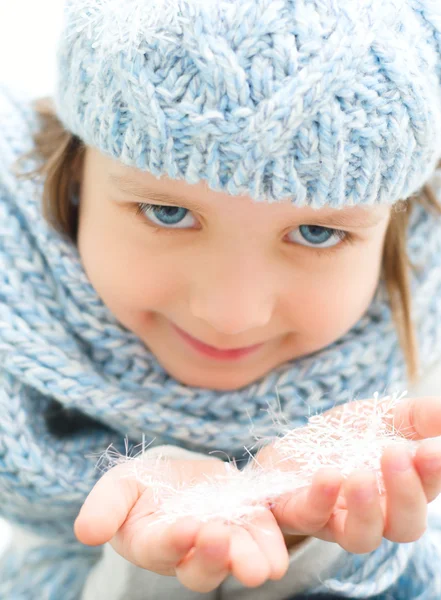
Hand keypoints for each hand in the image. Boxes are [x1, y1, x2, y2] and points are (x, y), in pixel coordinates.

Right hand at [74, 456, 289, 591]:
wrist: (179, 478)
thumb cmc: (144, 486)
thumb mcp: (121, 486)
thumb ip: (105, 506)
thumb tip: (86, 532)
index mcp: (154, 543)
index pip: (163, 548)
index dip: (175, 541)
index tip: (188, 528)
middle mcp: (192, 552)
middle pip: (205, 567)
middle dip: (216, 557)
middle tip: (227, 541)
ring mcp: (227, 539)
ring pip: (242, 559)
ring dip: (255, 558)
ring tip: (267, 561)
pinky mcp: (253, 524)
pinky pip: (269, 534)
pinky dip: (279, 532)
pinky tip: (296, 518)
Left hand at [257, 396, 440, 553]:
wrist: (290, 445)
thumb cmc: (344, 437)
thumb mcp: (383, 416)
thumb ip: (419, 417)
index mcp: (399, 490)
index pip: (426, 493)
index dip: (431, 475)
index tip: (432, 449)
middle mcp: (374, 513)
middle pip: (403, 525)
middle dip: (405, 493)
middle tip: (396, 454)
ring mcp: (337, 518)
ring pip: (361, 537)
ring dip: (366, 510)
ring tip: (361, 476)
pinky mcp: (301, 513)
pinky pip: (313, 517)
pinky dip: (322, 499)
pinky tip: (328, 475)